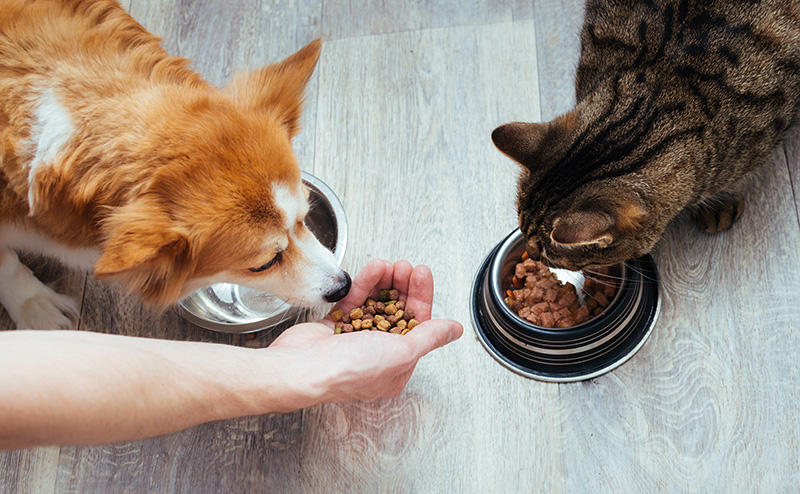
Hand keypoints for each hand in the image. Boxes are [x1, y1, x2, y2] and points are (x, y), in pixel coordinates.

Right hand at [267, 259, 462, 406]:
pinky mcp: (334, 328)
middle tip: (405, 266)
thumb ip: (429, 337)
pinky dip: (365, 285)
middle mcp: (376, 355)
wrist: (300, 369)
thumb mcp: (401, 352)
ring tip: (389, 265)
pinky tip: (373, 269)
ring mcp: (354, 341)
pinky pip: (354, 302)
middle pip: (397, 313)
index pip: (417, 326)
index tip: (421, 274)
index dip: (420, 297)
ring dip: (384, 282)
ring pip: (375, 304)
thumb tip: (454, 330)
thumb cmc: (348, 370)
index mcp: (396, 368)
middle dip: (403, 287)